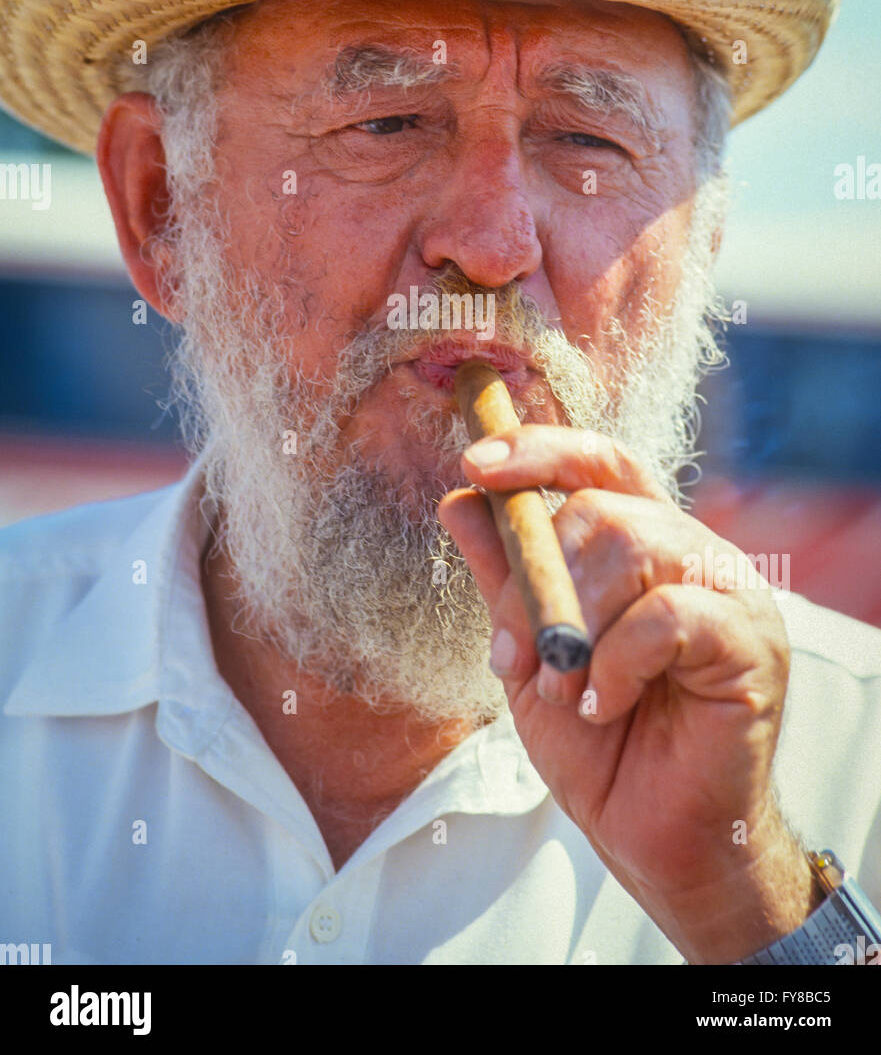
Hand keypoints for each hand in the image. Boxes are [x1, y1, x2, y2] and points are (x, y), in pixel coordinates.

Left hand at [437, 425, 817, 961]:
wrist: (652, 837)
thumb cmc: (599, 745)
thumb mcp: (529, 653)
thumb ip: (504, 577)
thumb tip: (460, 500)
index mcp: (647, 545)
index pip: (599, 464)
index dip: (539, 451)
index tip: (474, 463)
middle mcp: (694, 553)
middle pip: (603, 510)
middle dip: (541, 583)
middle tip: (523, 658)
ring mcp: (731, 591)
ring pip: (633, 548)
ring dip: (575, 629)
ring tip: (567, 691)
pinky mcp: (752, 640)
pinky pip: (667, 616)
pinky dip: (616, 664)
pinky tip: (604, 706)